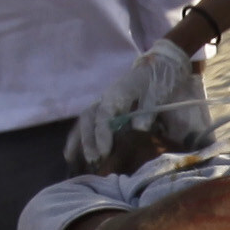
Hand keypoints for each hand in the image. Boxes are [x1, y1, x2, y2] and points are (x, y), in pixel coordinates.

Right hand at [74, 39, 206, 172]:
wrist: (157, 69)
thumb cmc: (158, 82)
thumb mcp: (157, 94)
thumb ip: (147, 111)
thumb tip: (138, 129)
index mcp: (118, 92)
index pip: (105, 114)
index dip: (102, 133)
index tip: (104, 151)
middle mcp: (105, 97)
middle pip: (89, 118)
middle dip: (88, 141)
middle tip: (94, 160)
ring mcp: (102, 103)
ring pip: (84, 121)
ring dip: (78, 141)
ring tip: (73, 160)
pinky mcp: (102, 110)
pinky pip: (86, 123)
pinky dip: (77, 138)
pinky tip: (71, 155)